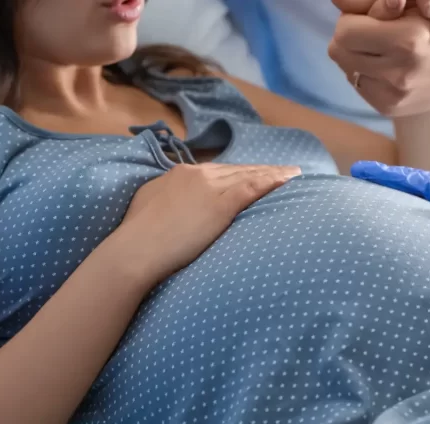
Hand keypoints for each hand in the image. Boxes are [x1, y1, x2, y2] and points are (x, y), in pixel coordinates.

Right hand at [117, 163, 300, 285]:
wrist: (136, 249)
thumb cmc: (137, 236)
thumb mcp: (148, 205)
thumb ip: (164, 198)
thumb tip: (170, 203)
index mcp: (180, 174)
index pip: (217, 171)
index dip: (238, 173)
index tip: (252, 174)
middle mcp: (197, 174)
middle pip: (237, 170)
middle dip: (260, 170)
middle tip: (282, 171)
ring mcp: (210, 187)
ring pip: (249, 176)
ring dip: (273, 174)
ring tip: (293, 174)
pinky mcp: (221, 205)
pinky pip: (253, 188)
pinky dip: (273, 181)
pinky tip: (288, 179)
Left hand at [328, 9, 429, 116]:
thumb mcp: (412, 6)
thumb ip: (373, 4)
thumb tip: (336, 1)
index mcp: (406, 40)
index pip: (345, 31)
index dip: (349, 21)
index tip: (363, 19)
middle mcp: (399, 72)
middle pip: (338, 51)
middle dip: (348, 38)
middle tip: (367, 33)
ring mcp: (394, 96)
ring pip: (346, 69)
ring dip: (355, 57)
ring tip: (379, 50)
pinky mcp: (390, 109)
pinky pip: (358, 86)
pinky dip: (366, 74)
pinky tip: (385, 67)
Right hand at [352, 162, 429, 316]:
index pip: (425, 184)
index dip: (394, 177)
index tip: (364, 172)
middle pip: (417, 186)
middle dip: (387, 179)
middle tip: (355, 172)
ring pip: (419, 201)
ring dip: (393, 194)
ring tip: (364, 192)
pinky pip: (424, 218)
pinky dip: (404, 213)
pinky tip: (388, 219)